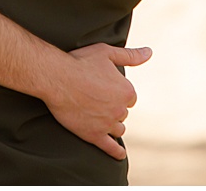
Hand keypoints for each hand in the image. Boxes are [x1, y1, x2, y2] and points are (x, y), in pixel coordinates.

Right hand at [41, 44, 151, 158]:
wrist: (57, 78)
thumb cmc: (80, 62)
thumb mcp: (107, 53)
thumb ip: (130, 56)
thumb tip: (149, 52)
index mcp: (126, 91)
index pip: (130, 98)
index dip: (118, 94)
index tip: (107, 90)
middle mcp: (120, 109)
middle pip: (122, 113)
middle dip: (113, 108)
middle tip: (97, 101)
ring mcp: (107, 124)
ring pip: (118, 129)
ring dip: (112, 125)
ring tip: (102, 121)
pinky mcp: (93, 135)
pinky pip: (110, 147)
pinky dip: (116, 152)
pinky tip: (119, 154)